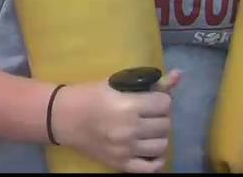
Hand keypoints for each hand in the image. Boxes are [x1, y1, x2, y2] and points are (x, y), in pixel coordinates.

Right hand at [50, 69, 181, 172]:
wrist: (63, 118)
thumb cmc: (88, 95)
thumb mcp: (116, 83)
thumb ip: (148, 83)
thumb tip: (179, 75)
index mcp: (127, 106)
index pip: (165, 104)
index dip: (161, 99)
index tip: (152, 98)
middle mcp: (129, 130)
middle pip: (165, 124)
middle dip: (160, 116)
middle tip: (148, 113)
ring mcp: (126, 150)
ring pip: (162, 145)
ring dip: (158, 135)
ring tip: (147, 129)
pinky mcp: (121, 164)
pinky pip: (151, 167)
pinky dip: (156, 158)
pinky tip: (149, 147)